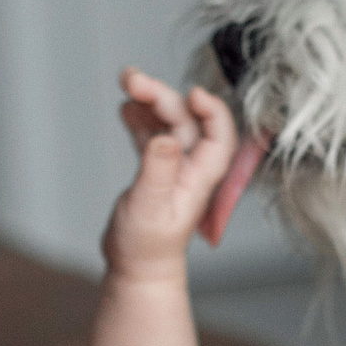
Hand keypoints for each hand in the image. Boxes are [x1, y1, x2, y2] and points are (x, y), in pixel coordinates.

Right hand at [103, 69, 239, 277]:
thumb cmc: (147, 246)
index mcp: (201, 177)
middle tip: (132, 80)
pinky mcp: (155, 165)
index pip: (219, 136)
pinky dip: (140, 116)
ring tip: (126, 80)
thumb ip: (157, 171)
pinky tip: (126, 106)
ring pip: (168, 120)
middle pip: (185, 119)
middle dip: (162, 95)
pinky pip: (152, 131)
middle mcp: (192, 166)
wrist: (136, 266)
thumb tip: (165, 138)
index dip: (212, 110)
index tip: (193, 93)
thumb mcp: (149, 208)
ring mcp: (174, 164)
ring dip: (149, 99)